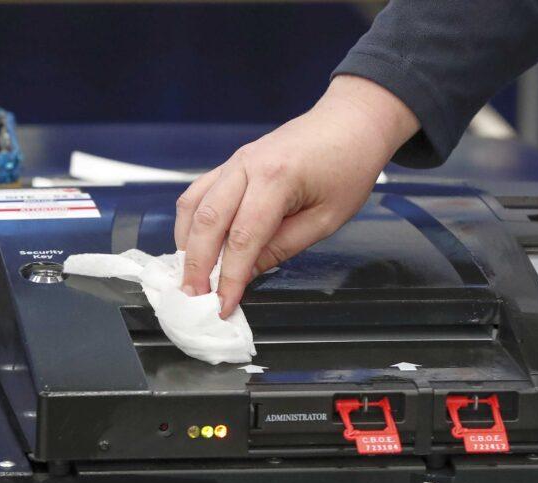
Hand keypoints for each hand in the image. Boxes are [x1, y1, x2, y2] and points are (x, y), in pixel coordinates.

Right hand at [175, 75, 418, 316]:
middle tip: (194, 298)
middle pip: (207, 221)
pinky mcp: (233, 163)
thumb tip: (248, 272)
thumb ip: (284, 246)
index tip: (224, 305)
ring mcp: (236, 161)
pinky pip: (199, 192)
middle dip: (196, 265)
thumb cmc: (349, 166)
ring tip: (188, 276)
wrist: (351, 121)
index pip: (243, 239)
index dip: (230, 277)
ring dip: (186, 243)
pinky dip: (190, 221)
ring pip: (194, 204)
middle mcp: (247, 166)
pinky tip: (192, 244)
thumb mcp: (327, 218)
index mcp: (276, 178)